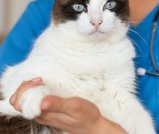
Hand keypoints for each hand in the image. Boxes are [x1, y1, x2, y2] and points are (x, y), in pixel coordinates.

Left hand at [10, 78, 126, 133]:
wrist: (92, 126)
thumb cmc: (86, 116)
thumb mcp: (75, 107)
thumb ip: (59, 104)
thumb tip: (42, 102)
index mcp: (45, 114)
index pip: (20, 104)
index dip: (25, 89)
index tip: (40, 81)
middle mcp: (40, 115)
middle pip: (18, 102)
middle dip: (24, 88)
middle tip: (38, 80)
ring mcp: (43, 114)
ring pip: (24, 101)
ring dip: (28, 88)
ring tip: (40, 81)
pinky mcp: (48, 111)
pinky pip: (32, 102)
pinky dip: (33, 91)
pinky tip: (43, 86)